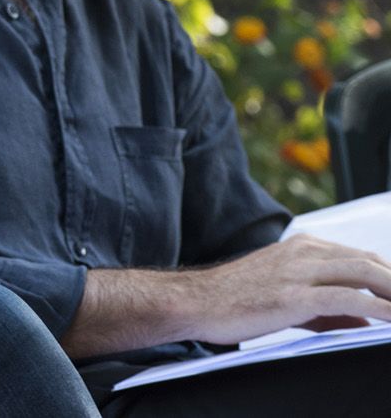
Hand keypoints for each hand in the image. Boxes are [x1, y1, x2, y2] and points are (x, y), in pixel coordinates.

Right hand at [174, 233, 390, 344]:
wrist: (194, 301)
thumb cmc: (235, 300)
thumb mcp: (286, 294)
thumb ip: (328, 306)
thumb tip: (365, 318)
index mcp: (302, 246)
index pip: (362, 257)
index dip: (390, 275)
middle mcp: (304, 252)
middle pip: (370, 261)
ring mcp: (298, 271)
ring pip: (365, 273)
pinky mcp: (293, 295)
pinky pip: (348, 298)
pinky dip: (378, 308)